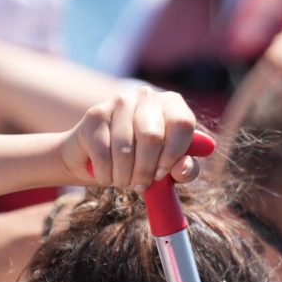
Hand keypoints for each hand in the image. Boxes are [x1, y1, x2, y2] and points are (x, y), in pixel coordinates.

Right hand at [59, 87, 201, 190]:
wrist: (97, 156)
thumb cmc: (141, 161)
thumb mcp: (168, 167)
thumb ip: (185, 170)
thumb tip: (183, 168)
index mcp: (173, 104)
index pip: (182, 124)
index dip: (173, 155)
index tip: (161, 174)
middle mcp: (147, 96)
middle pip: (152, 137)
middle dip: (145, 170)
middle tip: (140, 185)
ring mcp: (119, 102)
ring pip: (125, 148)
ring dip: (124, 176)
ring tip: (123, 181)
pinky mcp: (95, 114)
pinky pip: (103, 154)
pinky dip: (106, 174)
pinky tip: (107, 175)